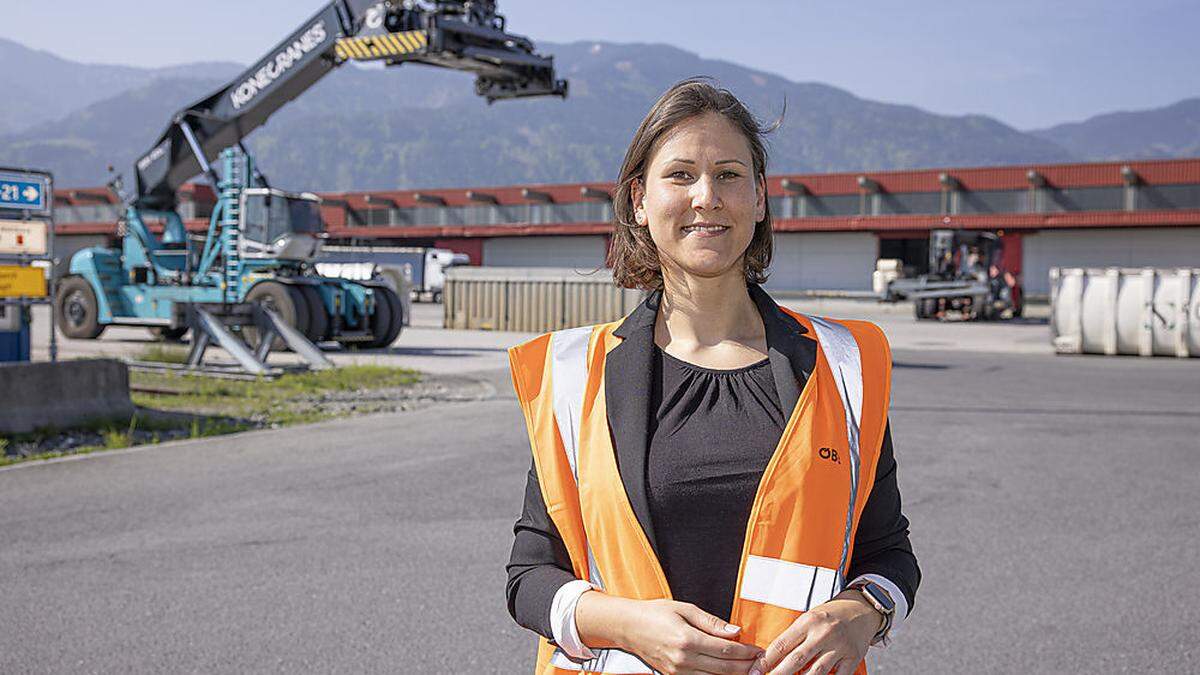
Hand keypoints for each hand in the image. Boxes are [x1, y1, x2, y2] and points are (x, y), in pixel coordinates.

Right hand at [577, 593, 762, 674]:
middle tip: (762, 664)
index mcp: (687, 639)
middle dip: (746, 667)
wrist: (628, 627)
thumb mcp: (684, 608)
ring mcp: (678, 671)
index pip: (726, 650)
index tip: (759, 650)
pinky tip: (729, 673)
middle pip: (724, 669)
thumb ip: (712, 622)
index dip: (746, 652)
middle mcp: (683, 659)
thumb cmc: (655, 613)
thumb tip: (735, 631)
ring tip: (750, 670)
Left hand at [752, 591, 880, 674]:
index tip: (755, 671)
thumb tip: (772, 659)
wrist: (862, 609)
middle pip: (796, 660)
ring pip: (816, 672)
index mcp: (808, 621)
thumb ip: (794, 637)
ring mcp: (839, 647)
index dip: (766, 660)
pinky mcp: (853, 657)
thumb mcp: (809, 619)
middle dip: (778, 674)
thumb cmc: (830, 615)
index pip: (782, 644)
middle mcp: (823, 633)